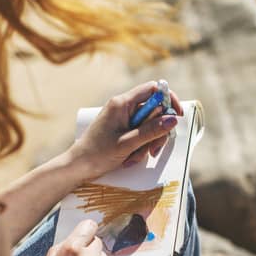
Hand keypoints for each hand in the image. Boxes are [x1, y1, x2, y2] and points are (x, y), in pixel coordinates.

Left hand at [68, 81, 183, 179]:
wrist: (78, 166)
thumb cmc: (97, 153)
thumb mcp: (128, 143)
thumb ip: (151, 130)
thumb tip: (173, 120)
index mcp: (123, 103)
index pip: (153, 89)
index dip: (169, 100)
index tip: (177, 116)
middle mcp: (124, 107)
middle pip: (155, 112)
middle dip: (158, 132)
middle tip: (154, 150)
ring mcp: (124, 119)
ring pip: (150, 126)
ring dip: (148, 143)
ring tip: (135, 157)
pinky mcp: (124, 130)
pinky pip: (141, 134)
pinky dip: (141, 147)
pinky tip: (130, 158)